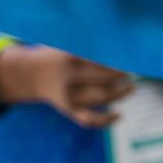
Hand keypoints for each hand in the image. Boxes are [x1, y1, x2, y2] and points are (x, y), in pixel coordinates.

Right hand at [0, 45, 133, 127]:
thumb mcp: (64, 43)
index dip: (116, 61)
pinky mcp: (68, 109)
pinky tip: (120, 115)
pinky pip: (89, 119)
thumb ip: (86, 42)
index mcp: (68, 58)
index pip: (99, 60)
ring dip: (120, 94)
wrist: (30, 74)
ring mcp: (68, 96)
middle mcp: (68, 78)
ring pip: (100, 98)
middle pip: (102, 78)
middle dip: (120, 76)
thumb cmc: (56, 54)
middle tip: (132, 73)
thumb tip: (117, 42)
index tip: (128, 57)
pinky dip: (105, 120)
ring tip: (131, 88)